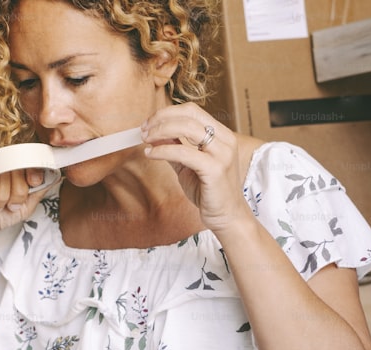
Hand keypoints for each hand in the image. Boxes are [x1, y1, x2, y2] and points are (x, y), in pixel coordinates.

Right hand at [0, 149, 51, 240]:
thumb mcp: (25, 207)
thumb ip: (39, 191)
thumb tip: (57, 176)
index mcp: (14, 166)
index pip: (29, 158)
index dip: (35, 169)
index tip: (34, 183)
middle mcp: (0, 159)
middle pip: (18, 164)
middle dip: (18, 191)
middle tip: (11, 205)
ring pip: (3, 165)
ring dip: (3, 192)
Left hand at [141, 103, 250, 232]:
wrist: (227, 217)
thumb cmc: (209, 192)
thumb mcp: (189, 164)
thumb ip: (176, 147)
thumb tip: (156, 133)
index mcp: (222, 135)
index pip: (192, 111)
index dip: (167, 113)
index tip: (149, 123)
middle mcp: (225, 140)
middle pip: (188, 114)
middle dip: (161, 119)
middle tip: (143, 130)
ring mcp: (222, 154)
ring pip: (186, 128)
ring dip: (160, 131)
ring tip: (146, 140)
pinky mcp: (215, 169)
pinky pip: (183, 152)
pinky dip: (163, 150)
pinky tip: (151, 154)